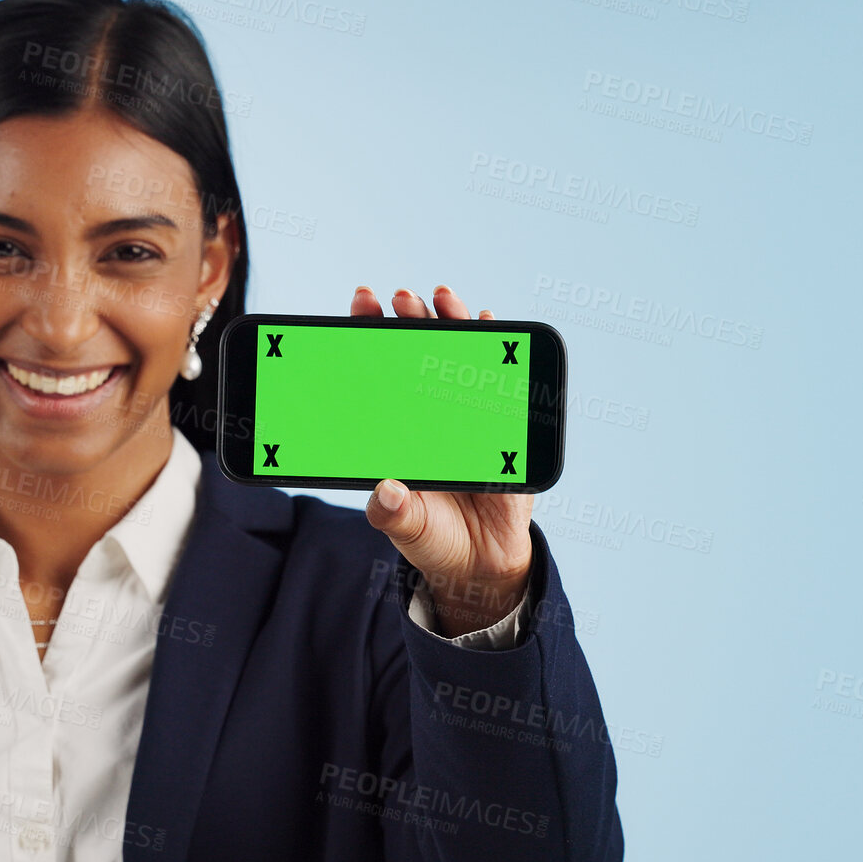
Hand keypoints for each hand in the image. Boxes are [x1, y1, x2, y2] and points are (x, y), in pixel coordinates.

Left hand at [354, 285, 534, 636]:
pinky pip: (501, 381)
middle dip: (408, 319)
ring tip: (442, 298)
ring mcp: (465, 414)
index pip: (377, 370)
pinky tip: (490, 322)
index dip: (369, 334)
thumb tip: (386, 493)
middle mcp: (427, 413)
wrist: (480, 563)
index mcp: (395, 428)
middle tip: (400, 299)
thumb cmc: (432, 537)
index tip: (361, 304)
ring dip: (452, 322)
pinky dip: (498, 350)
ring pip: (458, 357)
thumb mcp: (406, 527)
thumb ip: (391, 513)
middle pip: (416, 353)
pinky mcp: (502, 425)